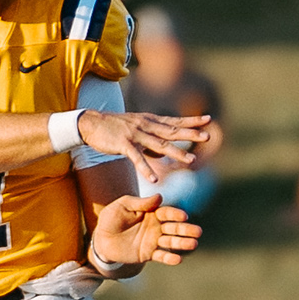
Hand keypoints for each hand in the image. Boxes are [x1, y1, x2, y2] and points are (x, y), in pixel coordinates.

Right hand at [81, 106, 216, 173]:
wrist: (90, 124)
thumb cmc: (113, 128)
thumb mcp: (136, 130)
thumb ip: (151, 141)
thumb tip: (165, 152)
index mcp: (150, 121)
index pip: (175, 121)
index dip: (191, 121)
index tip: (208, 120)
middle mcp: (145, 125)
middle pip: (172, 131)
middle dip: (190, 134)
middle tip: (207, 136)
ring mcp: (135, 134)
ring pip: (159, 145)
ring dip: (176, 153)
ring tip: (190, 160)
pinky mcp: (123, 144)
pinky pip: (137, 158)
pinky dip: (146, 169)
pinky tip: (155, 179)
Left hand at [91, 189, 199, 270]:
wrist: (101, 238)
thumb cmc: (111, 218)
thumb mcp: (123, 205)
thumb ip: (140, 203)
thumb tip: (159, 197)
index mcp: (151, 213)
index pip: (167, 213)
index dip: (175, 214)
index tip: (184, 216)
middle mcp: (155, 227)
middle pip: (174, 228)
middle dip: (186, 230)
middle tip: (198, 232)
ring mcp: (152, 241)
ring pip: (170, 242)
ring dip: (182, 243)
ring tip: (194, 244)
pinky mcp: (147, 254)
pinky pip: (160, 256)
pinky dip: (169, 258)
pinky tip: (178, 259)